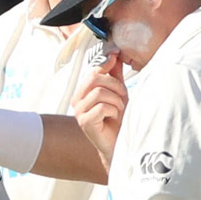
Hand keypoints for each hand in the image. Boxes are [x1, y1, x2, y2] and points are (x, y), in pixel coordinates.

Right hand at [71, 49, 127, 167]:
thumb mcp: (118, 93)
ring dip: (116, 100)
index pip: (93, 71)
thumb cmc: (118, 120)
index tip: (116, 58)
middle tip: (123, 96)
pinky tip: (114, 118)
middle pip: (95, 79)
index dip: (106, 65)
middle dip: (115, 86)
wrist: (119, 143)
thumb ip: (114, 75)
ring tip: (119, 109)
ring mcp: (79, 112)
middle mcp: (77, 100)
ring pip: (99, 92)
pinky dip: (113, 111)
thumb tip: (114, 55)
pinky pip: (102, 107)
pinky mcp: (85, 122)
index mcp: (83, 92)